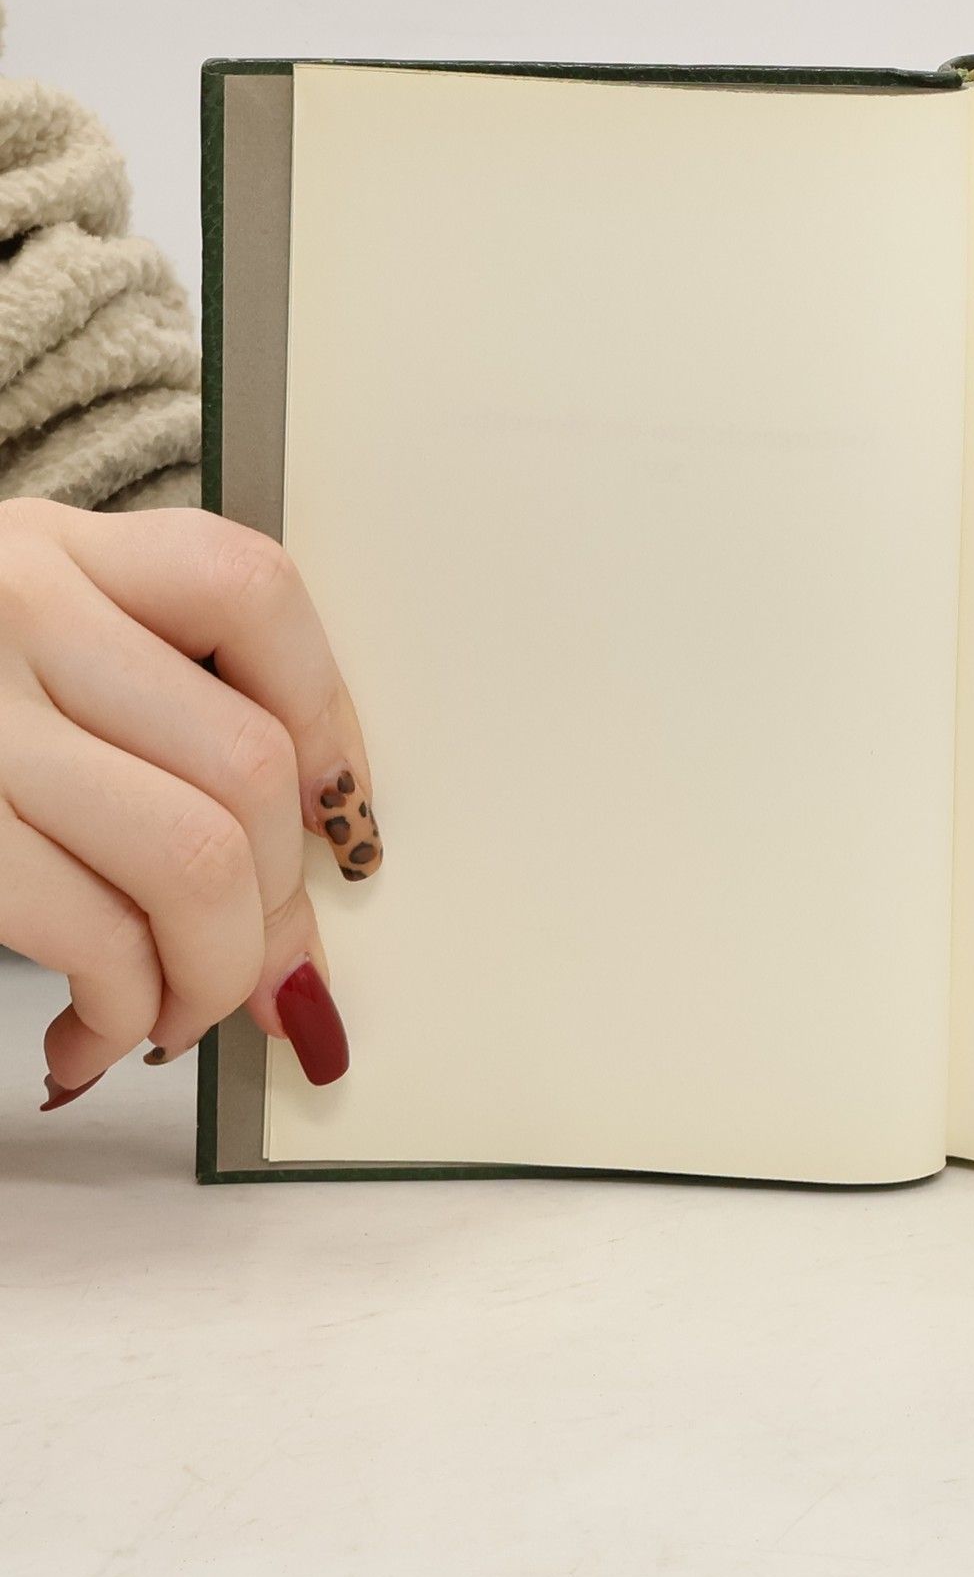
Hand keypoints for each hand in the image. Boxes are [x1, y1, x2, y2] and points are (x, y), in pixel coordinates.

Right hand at [0, 498, 378, 1107]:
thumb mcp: (31, 658)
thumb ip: (164, 729)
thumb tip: (299, 935)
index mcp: (58, 550)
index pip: (253, 589)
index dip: (327, 717)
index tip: (337, 816)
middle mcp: (11, 609)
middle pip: (246, 761)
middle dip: (279, 902)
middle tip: (256, 964)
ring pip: (191, 859)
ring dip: (214, 974)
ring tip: (179, 1011)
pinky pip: (90, 931)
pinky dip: (126, 1006)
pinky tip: (100, 1026)